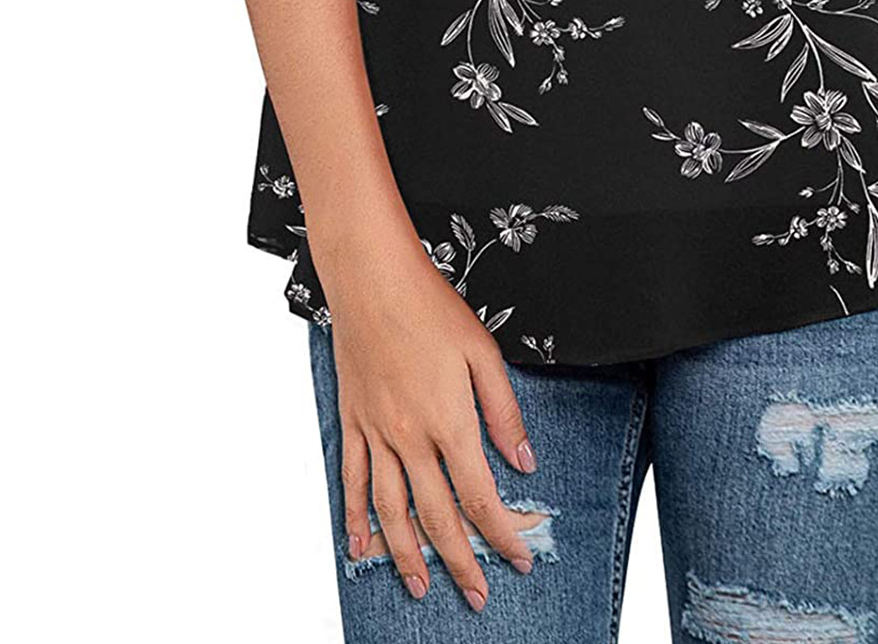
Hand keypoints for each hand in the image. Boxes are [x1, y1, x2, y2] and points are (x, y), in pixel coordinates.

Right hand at [323, 244, 538, 611]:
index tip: (518, 556)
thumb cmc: (432, 308)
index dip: (502, 532)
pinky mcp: (353, 422)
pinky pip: (354, 481)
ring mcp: (377, 433)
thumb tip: (524, 460)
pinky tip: (359, 546)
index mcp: (449, 421)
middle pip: (436, 516)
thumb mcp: (483, 352)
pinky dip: (355, 518)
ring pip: (391, 510)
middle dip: (460, 561)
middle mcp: (410, 437)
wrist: (373, 281)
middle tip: (477, 595)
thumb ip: (503, 411)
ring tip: (421, 587)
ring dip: (408, 554)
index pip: (480, 495)